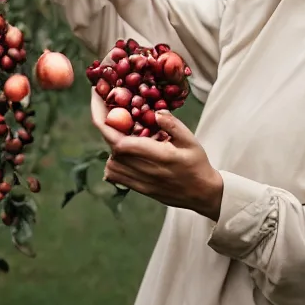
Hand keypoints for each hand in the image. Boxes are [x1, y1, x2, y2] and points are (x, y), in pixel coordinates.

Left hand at [91, 90, 223, 220]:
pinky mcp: (140, 189)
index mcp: (161, 156)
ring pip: (111, 165)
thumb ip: (173, 125)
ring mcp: (142, 183)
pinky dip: (114, 162)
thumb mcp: (191, 141)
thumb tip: (155, 112)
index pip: (123, 144)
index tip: (101, 110)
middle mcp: (147, 171)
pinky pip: (116, 176)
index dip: (107, 127)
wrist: (202, 193)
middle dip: (110, 132)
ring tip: (125, 137)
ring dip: (112, 148)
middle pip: (113, 152)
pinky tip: (125, 154)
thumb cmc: (197, 164)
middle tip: (114, 118)